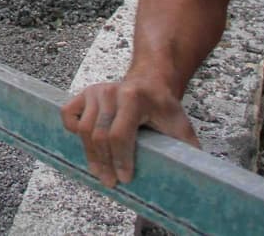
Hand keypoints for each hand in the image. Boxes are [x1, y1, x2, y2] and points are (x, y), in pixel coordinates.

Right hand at [60, 76, 198, 187]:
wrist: (150, 81)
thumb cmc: (163, 107)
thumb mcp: (180, 125)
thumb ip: (186, 148)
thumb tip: (194, 177)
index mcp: (134, 98)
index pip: (120, 134)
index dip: (121, 159)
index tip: (126, 178)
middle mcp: (111, 92)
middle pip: (100, 135)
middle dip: (104, 163)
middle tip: (110, 182)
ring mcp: (95, 92)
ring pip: (84, 129)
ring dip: (91, 154)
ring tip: (100, 172)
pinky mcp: (84, 93)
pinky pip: (69, 114)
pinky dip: (72, 130)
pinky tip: (85, 144)